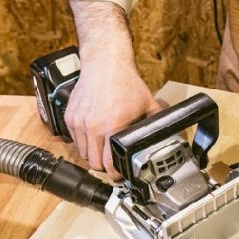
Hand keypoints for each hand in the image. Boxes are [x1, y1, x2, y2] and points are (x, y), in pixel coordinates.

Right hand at [63, 57, 160, 180]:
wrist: (105, 64)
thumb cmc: (125, 82)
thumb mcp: (147, 103)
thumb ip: (156, 121)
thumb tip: (167, 133)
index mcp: (113, 126)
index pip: (109, 163)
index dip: (115, 173)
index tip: (118, 175)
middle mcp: (94, 126)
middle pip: (93, 163)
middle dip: (103, 166)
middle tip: (111, 162)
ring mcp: (80, 122)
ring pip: (82, 153)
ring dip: (92, 154)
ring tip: (102, 148)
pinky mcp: (70, 117)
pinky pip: (75, 139)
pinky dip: (83, 141)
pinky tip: (93, 134)